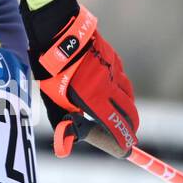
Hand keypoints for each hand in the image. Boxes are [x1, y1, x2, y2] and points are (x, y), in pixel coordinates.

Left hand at [20, 0, 139, 156]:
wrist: (56, 32)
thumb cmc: (51, 69)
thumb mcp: (52, 99)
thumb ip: (63, 122)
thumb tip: (65, 149)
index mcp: (95, 99)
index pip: (116, 126)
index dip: (123, 139)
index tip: (127, 148)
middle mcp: (109, 86)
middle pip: (129, 112)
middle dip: (131, 125)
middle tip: (128, 133)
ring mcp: (113, 70)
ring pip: (127, 93)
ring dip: (127, 105)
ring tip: (121, 112)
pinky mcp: (114, 57)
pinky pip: (121, 76)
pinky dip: (120, 86)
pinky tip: (112, 87)